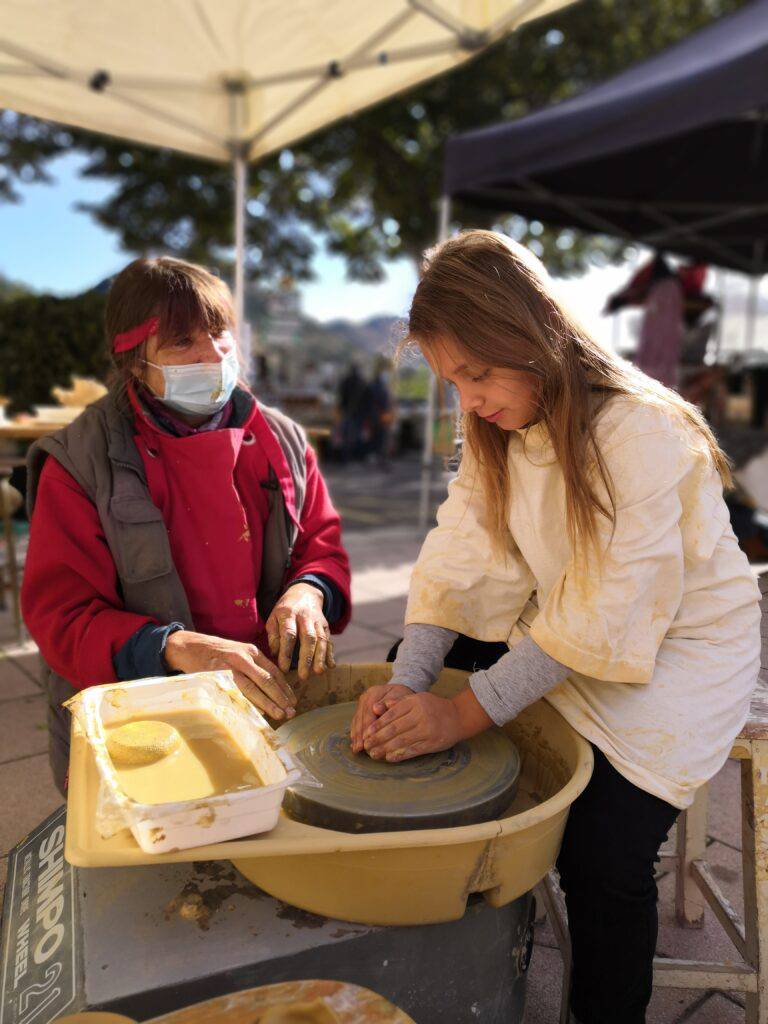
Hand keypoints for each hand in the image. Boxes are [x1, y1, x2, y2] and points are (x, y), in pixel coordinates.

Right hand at [164, 630, 295, 719]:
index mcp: (251, 652)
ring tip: (280, 714)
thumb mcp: (238, 652)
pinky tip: (256, 712)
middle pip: (267, 680)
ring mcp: (231, 666)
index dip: (284, 687)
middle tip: (291, 711)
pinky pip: (236, 692)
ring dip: (268, 703)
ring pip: (253, 687)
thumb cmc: (216, 653)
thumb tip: (269, 687)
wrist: (189, 646)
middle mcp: (244, 658)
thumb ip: (253, 666)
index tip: (292, 700)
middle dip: (281, 697)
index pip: (273, 671)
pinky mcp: (218, 675)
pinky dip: (247, 703)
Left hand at [265, 582, 334, 680]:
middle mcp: (305, 617)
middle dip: (306, 658)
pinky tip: (330, 665)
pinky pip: (329, 640)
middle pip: (308, 638)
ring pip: (321, 639)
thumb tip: (276, 655)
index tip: (283, 669)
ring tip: (318, 672)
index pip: (289, 634)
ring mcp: (317, 621)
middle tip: (303, 676)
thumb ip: (273, 636)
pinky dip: (330, 653)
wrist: (304, 592)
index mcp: (288, 614)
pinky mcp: (326, 625)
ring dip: (321, 657)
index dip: (286, 652)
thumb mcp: (273, 618)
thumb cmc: (285, 610)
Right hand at [350, 683, 414, 752]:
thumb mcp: (400, 700)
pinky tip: (354, 743)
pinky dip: (355, 733)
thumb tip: (375, 708)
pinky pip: (356, 721)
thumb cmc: (403, 699)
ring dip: (355, 735)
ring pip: (356, 720)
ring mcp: (362, 702)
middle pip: (360, 717)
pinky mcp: (360, 708)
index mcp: (375, 692)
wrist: (400, 694)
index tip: (366, 740)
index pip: (368, 711)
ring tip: (356, 749)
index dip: (366, 727)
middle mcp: (366, 696)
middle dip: (359, 734)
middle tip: (359, 748)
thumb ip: (389, 705)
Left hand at [362, 688, 492, 761]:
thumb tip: (376, 707)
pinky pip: (413, 750)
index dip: (377, 725)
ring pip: (402, 740)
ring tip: (374, 754)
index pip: (391, 714)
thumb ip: (396, 703)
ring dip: (385, 748)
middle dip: (378, 738)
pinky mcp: (432, 743)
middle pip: (394, 728)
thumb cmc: (433, 707)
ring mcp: (427, 730)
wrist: (458, 716)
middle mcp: (420, 715)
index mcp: (414, 703)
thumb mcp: (416, 699)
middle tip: (366, 746)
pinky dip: (400, 754)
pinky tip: (390, 757)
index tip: (366, 733)